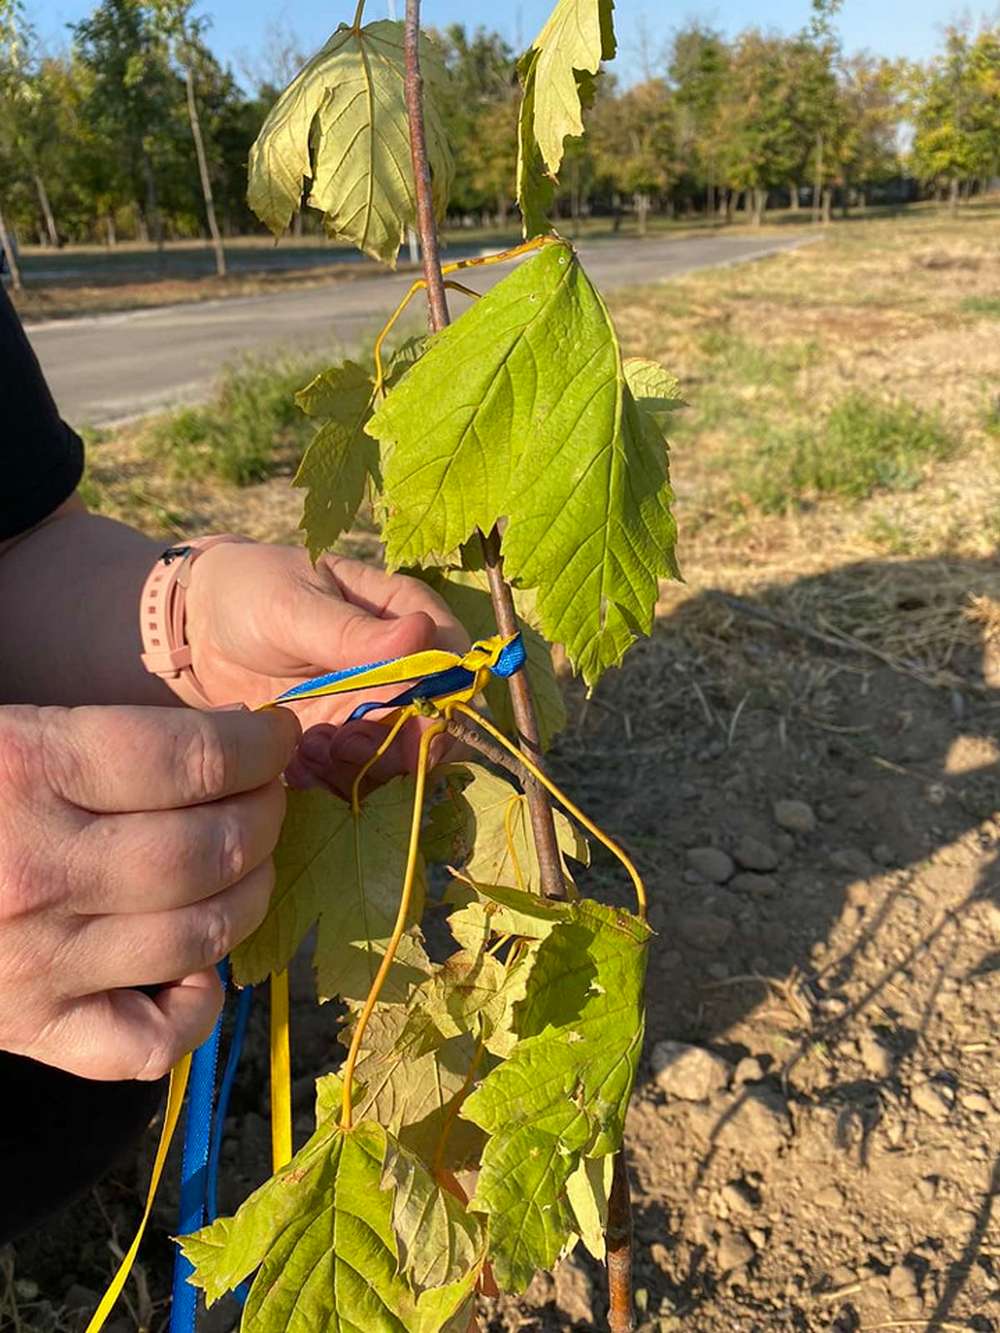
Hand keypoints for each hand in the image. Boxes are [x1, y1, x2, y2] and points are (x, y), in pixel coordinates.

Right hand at [0, 703, 298, 1079]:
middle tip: (271, 793)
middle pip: (209, 847)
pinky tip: (199, 964)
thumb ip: (104, 740)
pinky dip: (197, 1009)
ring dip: (254, 890)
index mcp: (24, 770)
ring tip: (253, 859)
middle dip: (266, 812)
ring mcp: (37, 962)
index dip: (258, 743)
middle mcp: (38, 870)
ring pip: (200, 934)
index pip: (190, 760)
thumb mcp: (9, 732)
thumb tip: (227, 741)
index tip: (276, 734)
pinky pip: (147, 1045)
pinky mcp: (31, 1029)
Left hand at [184, 545, 467, 794]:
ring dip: (364, 764)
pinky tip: (298, 762)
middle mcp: (399, 666)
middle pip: (439, 717)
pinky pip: (360, 775)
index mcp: (401, 614)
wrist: (197, 631)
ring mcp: (372, 707)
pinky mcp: (343, 741)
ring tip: (313, 749)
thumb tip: (422, 633)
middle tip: (348, 742)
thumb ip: (352, 631)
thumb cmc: (248, 594)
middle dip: (403, 743)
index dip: (449, 694)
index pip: (454, 656)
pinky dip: (334, 778)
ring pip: (402, 755)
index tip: (415, 719)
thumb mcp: (293, 605)